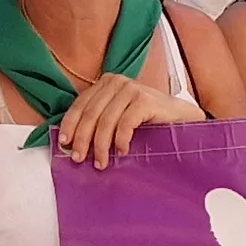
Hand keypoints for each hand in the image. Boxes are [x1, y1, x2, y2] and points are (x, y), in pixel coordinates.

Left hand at [51, 69, 200, 165]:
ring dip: (101, 146)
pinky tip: (122, 152)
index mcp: (105, 83)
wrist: (180, 118)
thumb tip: (74, 143)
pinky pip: (125, 124)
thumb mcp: (118, 116)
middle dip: (83, 139)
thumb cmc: (148, 121)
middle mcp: (116, 82)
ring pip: (106, 121)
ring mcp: (131, 88)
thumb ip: (99, 121)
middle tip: (79, 159)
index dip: (70, 125)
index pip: (80, 105)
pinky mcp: (144, 99)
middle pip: (90, 114)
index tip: (65, 143)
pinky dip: (120, 141)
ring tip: (102, 163)